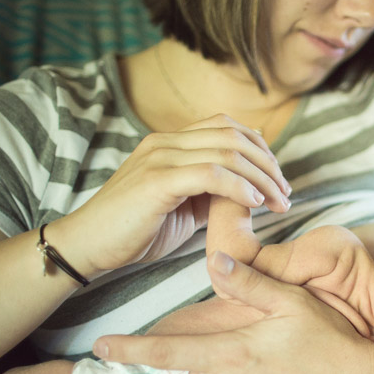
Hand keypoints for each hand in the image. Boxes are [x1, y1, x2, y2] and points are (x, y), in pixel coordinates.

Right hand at [58, 114, 291, 275]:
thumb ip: (212, 192)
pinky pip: (211, 174)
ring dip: (262, 179)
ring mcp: (160, 157)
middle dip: (269, 165)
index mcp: (171, 142)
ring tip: (278, 203)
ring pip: (228, 153)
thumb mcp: (184, 206)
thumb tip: (249, 191)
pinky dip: (239, 187)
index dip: (261, 150)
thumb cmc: (136, 230)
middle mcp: (166, 142)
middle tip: (286, 194)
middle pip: (234, 136)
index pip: (228, 127)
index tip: (279, 181)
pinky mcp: (156, 181)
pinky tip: (254, 204)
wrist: (87, 246)